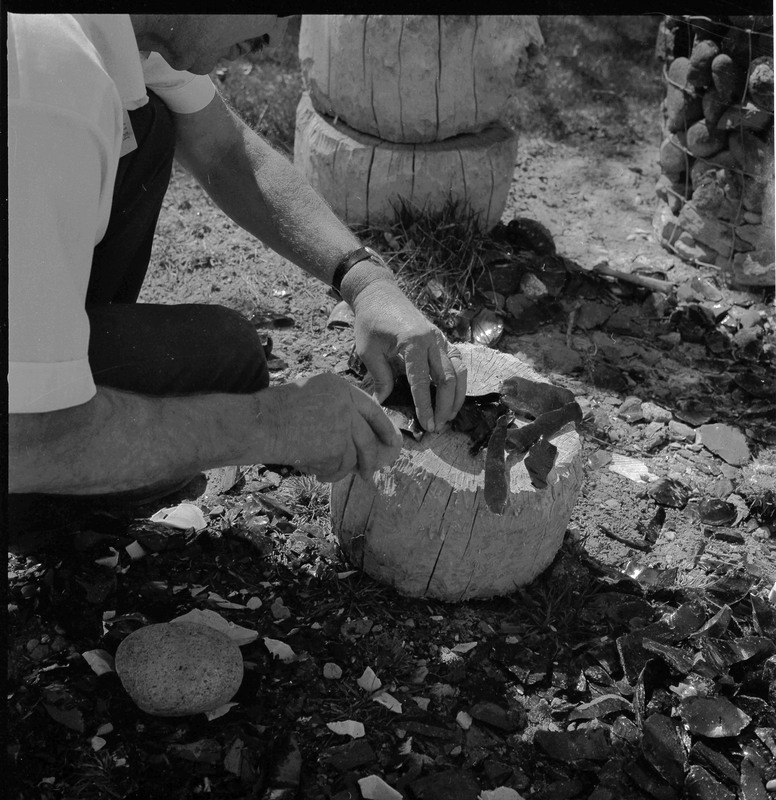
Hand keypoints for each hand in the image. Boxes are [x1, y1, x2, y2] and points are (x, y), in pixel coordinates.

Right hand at [264, 373, 401, 481]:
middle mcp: (346, 402)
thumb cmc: (274, 412)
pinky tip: (314, 471)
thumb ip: (335, 408)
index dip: (383, 427)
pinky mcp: (337, 446)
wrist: (258, 424)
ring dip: (343, 470)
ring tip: (327, 473)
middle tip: (370, 474)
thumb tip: (357, 435)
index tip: (391, 441)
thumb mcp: (309, 396)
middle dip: (371, 459)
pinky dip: (329, 473)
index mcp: (340, 386)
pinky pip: (340, 467)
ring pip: (356, 456)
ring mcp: (344, 424)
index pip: (372, 408)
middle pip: (368, 437)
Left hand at [351, 280, 466, 431]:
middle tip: (438, 426)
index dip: (425, 405)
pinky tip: (453, 397)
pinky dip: (459, 381)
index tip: (427, 425)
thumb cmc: (370, 320)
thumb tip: (382, 402)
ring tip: (448, 416)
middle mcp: (432, 339)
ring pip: (459, 371)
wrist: (379, 293)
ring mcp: (441, 338)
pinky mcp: (442, 338)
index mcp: (412, 341)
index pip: (422, 381)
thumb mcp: (367, 350)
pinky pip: (457, 362)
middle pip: (448, 379)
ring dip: (457, 396)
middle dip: (445, 405)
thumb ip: (379, 376)